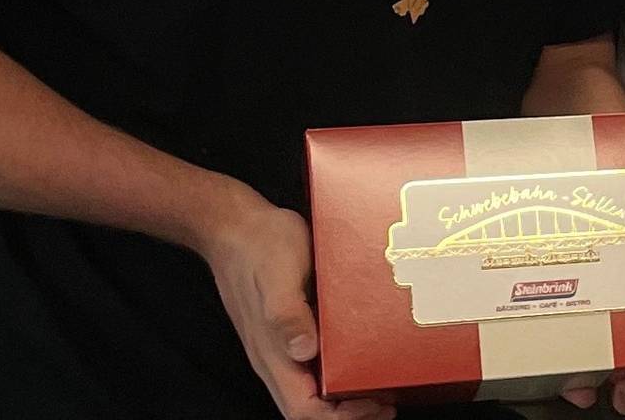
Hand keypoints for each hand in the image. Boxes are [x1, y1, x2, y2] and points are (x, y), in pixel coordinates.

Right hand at [193, 190, 393, 419]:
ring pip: (314, 387)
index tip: (374, 405)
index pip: (302, 410)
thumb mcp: (278, 275)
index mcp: (272, 354)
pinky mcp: (293, 327)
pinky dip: (344, 367)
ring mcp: (283, 344)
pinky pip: (317, 361)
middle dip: (350, 413)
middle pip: (311, 407)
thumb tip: (304, 352)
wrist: (234, 224)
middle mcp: (277, 357)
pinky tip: (369, 353)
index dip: (339, 417)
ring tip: (386, 386)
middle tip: (389, 402)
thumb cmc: (258, 246)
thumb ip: (287, 314)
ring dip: (348, 394)